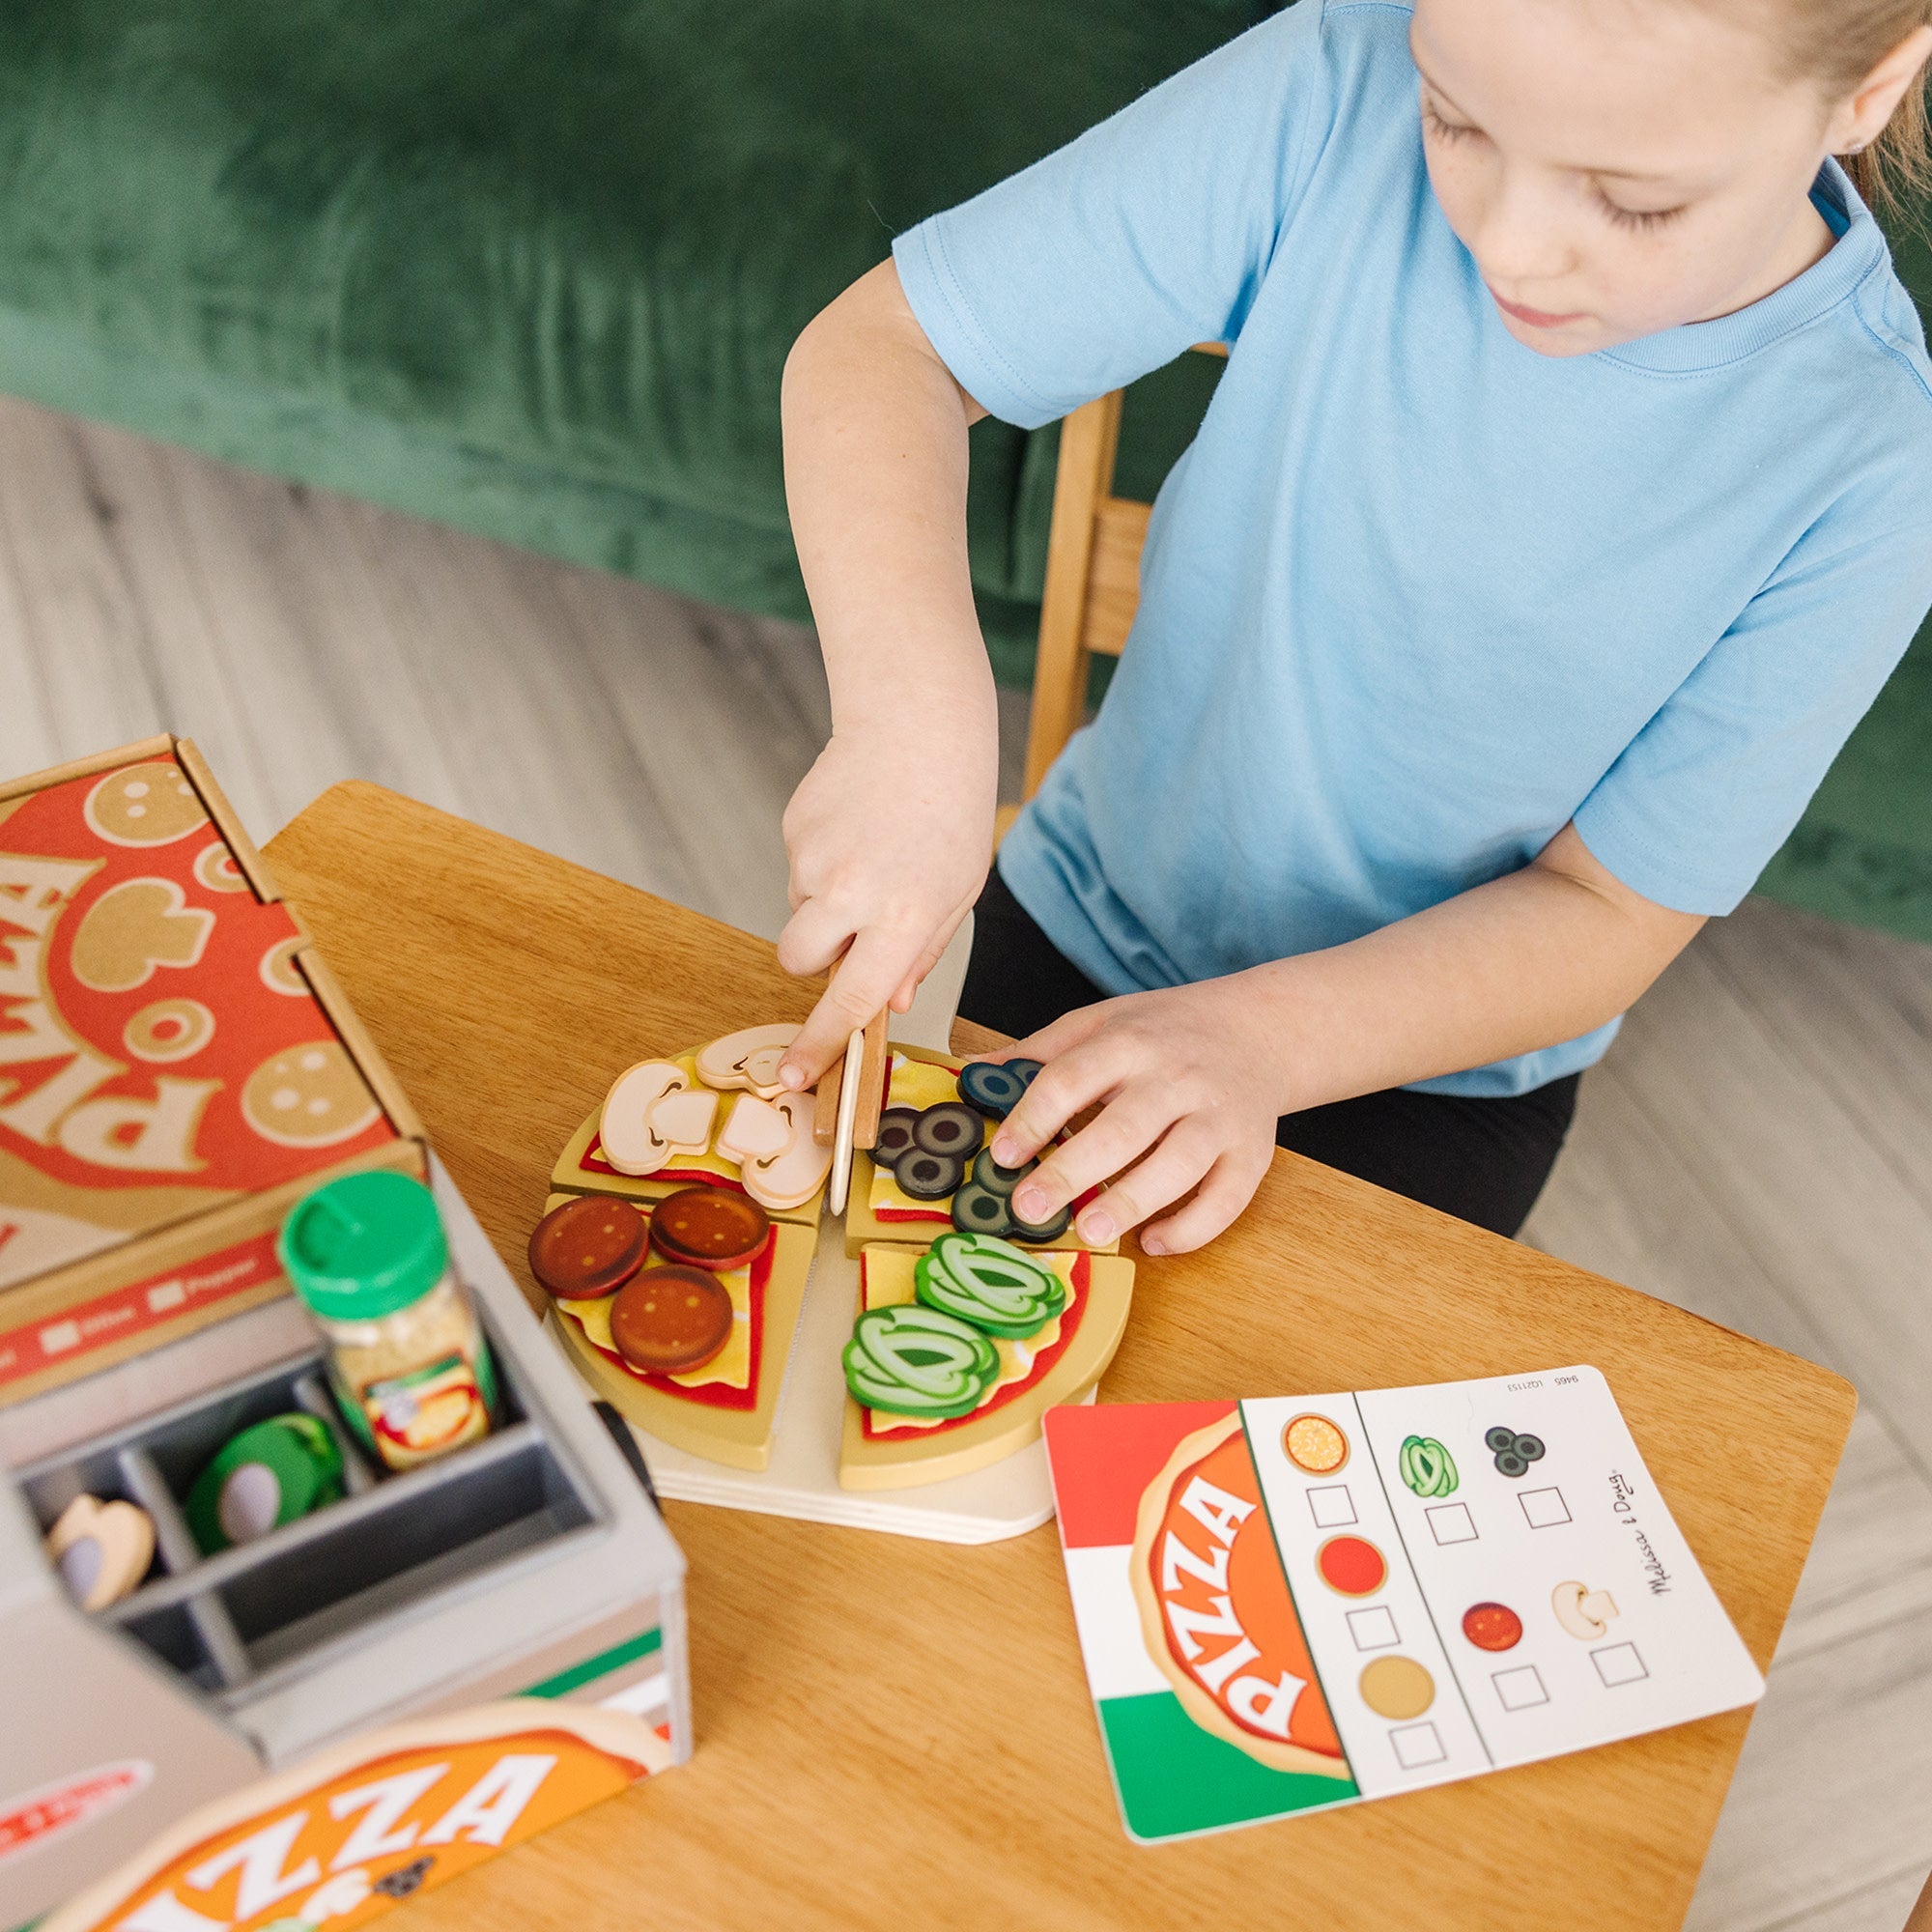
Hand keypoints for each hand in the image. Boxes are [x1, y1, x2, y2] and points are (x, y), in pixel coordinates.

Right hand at [775, 721, 994, 1088]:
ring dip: (825, 904)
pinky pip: (798, 869)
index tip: (792, 1076)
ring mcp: (815, 859)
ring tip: (870, 857)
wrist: (918, 724)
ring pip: (799, 912)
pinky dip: (823, 861)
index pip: (851, 1001)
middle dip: (815, 958)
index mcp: (904, 917)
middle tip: (854, 926)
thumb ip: (922, 951)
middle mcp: (853, 893)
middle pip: (798, 961)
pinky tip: (858, 827)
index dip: (819, 1044)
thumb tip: (887, 1002)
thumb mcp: (958, 891)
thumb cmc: (952, 811)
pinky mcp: (793, 829)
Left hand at [988, 976, 1286, 1254]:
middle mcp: (1177, 1077)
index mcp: (1129, 1042)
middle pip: (1123, 1127)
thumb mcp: (1102, 1022)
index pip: (1073, 1078)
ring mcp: (1219, 1117)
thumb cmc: (1166, 1033)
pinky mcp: (1251, 1153)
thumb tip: (971, 1073)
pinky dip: (1191, 1227)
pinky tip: (1152, 1241)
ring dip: (1133, 1201)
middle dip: (1073, 1171)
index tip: (1004, 1155)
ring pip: (1179, 1163)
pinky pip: (1227, 1198)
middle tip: (1029, 1207)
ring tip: (1090, 1232)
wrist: (1258, 1030)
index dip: (1035, 1118)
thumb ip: (1041, 1052)